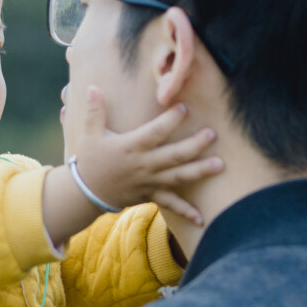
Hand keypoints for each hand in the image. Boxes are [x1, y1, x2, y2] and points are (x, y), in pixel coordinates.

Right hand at [71, 88, 220, 223]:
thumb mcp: (89, 134)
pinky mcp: (151, 195)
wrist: (86, 192)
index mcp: (131, 147)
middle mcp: (143, 165)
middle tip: (212, 134)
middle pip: (173, 155)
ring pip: (178, 177)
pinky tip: (202, 218)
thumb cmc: (90, 159)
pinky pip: (170, 204)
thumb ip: (94, 111)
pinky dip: (186, 211)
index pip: (155, 132)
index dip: (170, 119)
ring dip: (199, 171)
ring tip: (220, 165)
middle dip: (194, 145)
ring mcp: (149, 182)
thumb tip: (92, 87)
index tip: (184, 107)